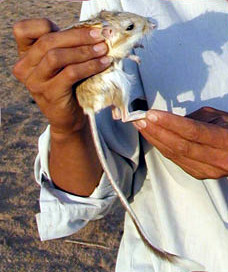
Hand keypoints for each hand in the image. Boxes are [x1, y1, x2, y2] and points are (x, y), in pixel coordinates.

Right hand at [13, 18, 110, 134]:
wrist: (68, 118)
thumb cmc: (68, 86)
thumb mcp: (62, 63)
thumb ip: (66, 46)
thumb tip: (92, 30)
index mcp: (25, 56)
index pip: (25, 30)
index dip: (47, 25)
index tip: (76, 29)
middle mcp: (24, 68)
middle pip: (46, 41)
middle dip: (77, 36)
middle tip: (100, 37)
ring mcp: (35, 82)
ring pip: (56, 56)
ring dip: (84, 51)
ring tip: (103, 50)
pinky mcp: (49, 94)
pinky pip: (70, 73)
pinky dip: (89, 66)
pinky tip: (103, 64)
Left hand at [133, 107, 227, 179]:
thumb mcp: (221, 117)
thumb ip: (196, 118)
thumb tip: (171, 121)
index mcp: (226, 141)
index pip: (193, 131)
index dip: (170, 123)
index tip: (152, 115)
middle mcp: (218, 159)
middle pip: (179, 146)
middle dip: (156, 131)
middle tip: (141, 120)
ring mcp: (208, 170)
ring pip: (174, 155)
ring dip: (155, 140)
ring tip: (142, 127)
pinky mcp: (199, 174)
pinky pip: (176, 160)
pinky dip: (162, 148)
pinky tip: (153, 138)